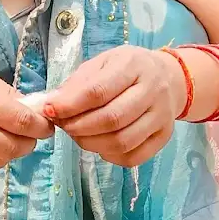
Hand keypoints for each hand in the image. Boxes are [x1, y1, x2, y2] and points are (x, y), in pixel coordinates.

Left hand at [42, 45, 185, 166]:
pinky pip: (134, 156)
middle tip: (62, 126)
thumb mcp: (102, 62)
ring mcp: (162, 115)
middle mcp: (152, 90)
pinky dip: (110, 156)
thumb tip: (53, 104)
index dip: (70, 105)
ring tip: (77, 135)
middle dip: (79, 127)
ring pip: (122, 141)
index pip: (98, 90)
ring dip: (91, 144)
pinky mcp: (164, 136)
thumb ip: (79, 83)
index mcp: (133, 65)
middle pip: (112, 119)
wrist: (169, 76)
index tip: (49, 111)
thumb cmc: (127, 68)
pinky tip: (99, 145)